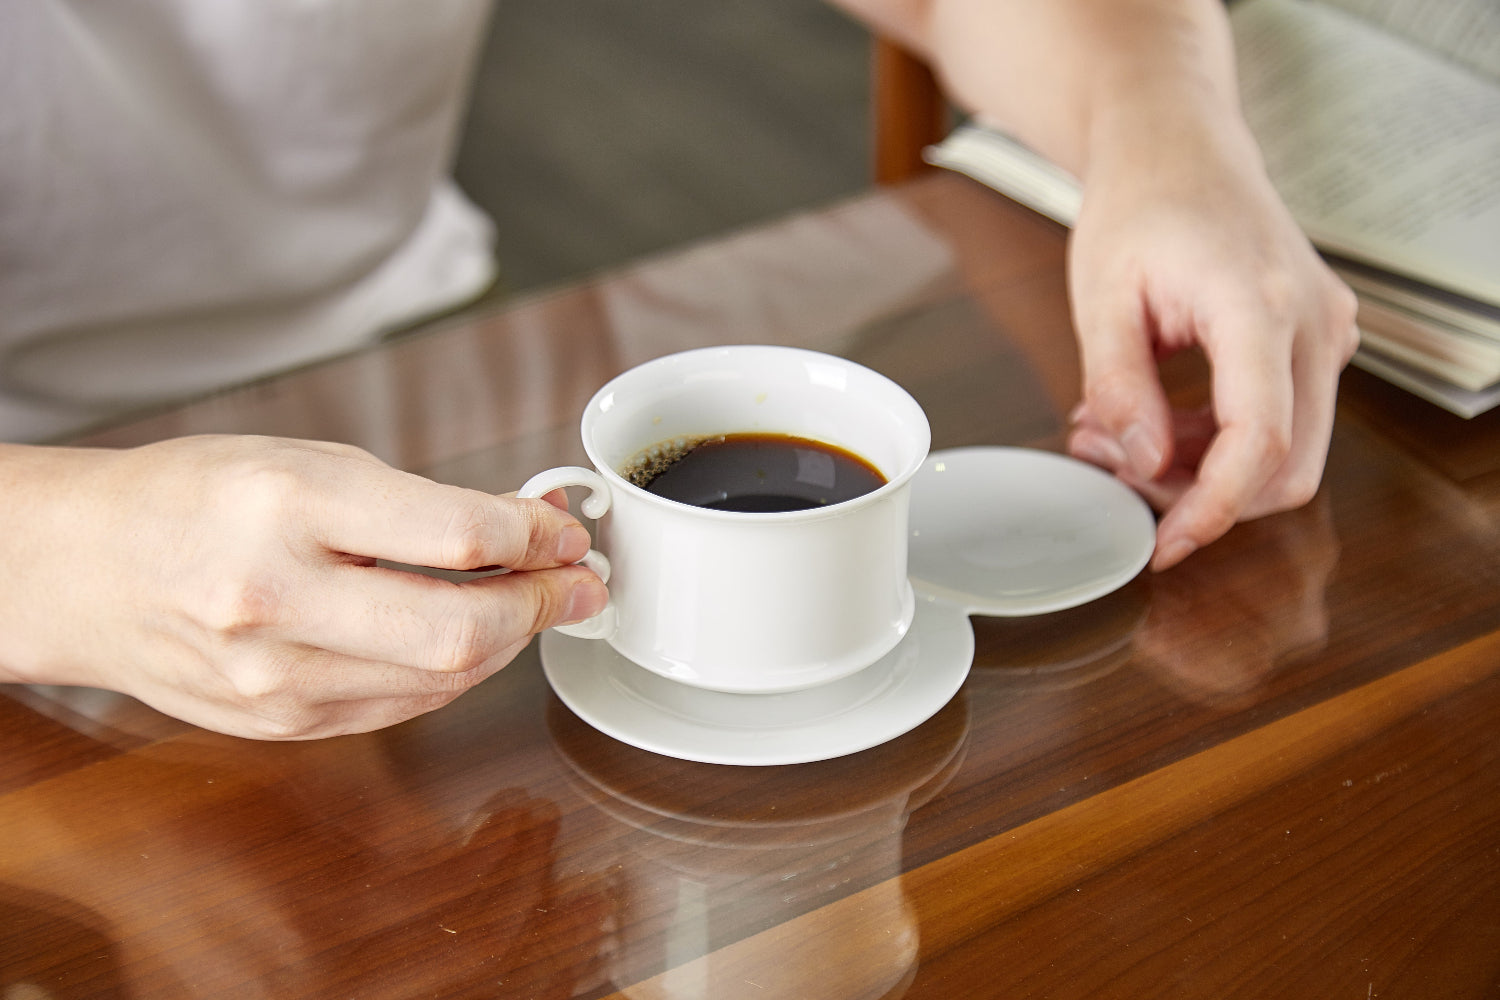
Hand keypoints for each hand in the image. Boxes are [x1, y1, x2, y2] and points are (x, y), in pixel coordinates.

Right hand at [0, 435, 607, 737]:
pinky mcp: (279, 723)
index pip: (457, 535)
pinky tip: (469, 640)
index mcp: (287, 505)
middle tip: (581, 584)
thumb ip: (422, 502)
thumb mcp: (309, 462)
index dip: (538, 537)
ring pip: (442, 680)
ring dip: (508, 643)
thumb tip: (526, 526)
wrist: (86, 570)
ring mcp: (274, 677)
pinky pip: (402, 707)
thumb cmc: (194, 499)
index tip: (567, 531)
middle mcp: (278, 598)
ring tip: (531, 603)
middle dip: (544, 608)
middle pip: (462, 631)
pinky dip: (452, 674)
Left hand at [1064, 113, 1357, 569]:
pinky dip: (1223, 443)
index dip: (1211, 510)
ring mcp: (1326, 329)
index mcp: (1258, 303)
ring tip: (1120, 438)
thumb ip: (1121, 386)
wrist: (1178, 146)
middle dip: (1204, 496)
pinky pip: (1284, 420)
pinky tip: (1159, 421)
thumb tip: (1142, 464)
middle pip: (1289, 466)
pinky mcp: (1316, 338)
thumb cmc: (1138, 205)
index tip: (1163, 544)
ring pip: (1290, 453)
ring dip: (1208, 471)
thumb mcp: (1102, 298)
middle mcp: (1313, 320)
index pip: (1260, 442)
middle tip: (1118, 472)